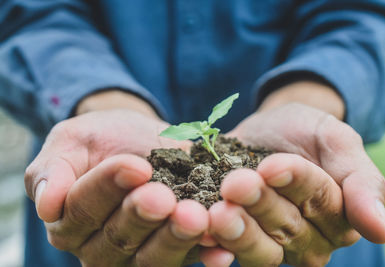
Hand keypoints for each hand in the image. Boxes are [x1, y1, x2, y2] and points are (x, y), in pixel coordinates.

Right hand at [24, 109, 211, 265]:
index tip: (136, 166)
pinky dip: (205, 255)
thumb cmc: (103, 138)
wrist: (140, 138)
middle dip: (142, 215)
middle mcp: (99, 246)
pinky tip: (221, 250)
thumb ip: (53, 169)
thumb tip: (45, 204)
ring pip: (152, 257)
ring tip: (195, 218)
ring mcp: (138, 254)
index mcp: (69, 220)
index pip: (83, 208)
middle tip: (165, 197)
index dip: (108, 187)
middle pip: (118, 238)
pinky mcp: (174, 252)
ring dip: (174, 239)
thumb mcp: (73, 140)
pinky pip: (187, 260)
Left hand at [229, 103, 384, 242]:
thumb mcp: (337, 142)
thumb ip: (361, 182)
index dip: (296, 183)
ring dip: (237, 231)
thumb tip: (381, 231)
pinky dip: (214, 244)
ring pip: (258, 247)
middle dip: (260, 204)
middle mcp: (306, 240)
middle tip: (236, 185)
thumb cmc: (308, 133)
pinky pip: (227, 248)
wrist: (269, 128)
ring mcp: (269, 242)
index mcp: (336, 218)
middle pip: (286, 227)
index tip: (271, 165)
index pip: (319, 202)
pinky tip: (202, 233)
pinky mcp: (236, 238)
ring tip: (217, 212)